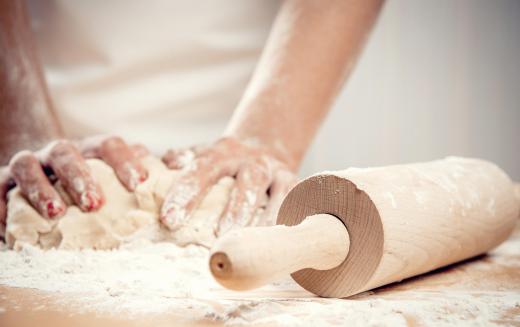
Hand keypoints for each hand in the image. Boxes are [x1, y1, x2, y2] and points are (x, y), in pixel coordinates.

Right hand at [0, 136, 148, 235]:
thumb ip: (151, 167)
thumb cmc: (94, 179)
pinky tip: (7, 225)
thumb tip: (183, 163)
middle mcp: (60, 152)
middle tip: (94, 203)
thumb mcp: (120, 172)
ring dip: (42, 188)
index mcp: (91, 150)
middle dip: (80, 176)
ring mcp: (31, 164)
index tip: (139, 183)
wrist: (48, 175)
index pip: (109, 145)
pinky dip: (1, 205)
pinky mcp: (4, 183)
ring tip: (56, 213)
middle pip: (68, 152)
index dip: (123, 160)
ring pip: (29, 166)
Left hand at [161, 137, 297, 235]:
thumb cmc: (225, 161)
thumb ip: (179, 162)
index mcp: (221, 154)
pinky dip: (289, 221)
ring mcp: (276, 173)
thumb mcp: (203, 154)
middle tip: (220, 236)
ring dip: (264, 220)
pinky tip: (280, 243)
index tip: (170, 219)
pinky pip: (295, 202)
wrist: (266, 146)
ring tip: (252, 244)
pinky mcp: (295, 184)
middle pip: (246, 183)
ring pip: (275, 195)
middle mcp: (251, 162)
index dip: (186, 194)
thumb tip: (147, 176)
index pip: (201, 171)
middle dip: (234, 209)